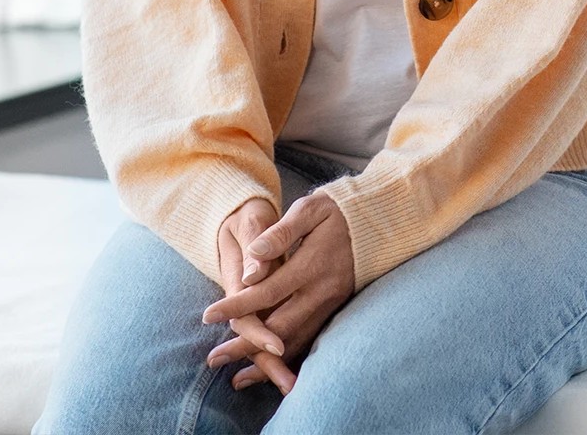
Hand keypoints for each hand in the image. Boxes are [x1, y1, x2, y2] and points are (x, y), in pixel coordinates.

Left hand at [202, 190, 356, 390]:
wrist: (378, 223)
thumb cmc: (337, 211)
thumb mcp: (310, 209)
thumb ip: (282, 232)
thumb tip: (255, 253)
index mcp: (312, 265)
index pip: (268, 291)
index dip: (238, 304)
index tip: (208, 315)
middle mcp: (322, 291)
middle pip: (279, 327)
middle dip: (245, 345)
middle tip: (214, 358)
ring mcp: (331, 305)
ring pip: (295, 341)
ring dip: (265, 362)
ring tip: (236, 377)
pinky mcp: (335, 311)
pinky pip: (308, 340)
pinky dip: (286, 358)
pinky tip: (268, 368)